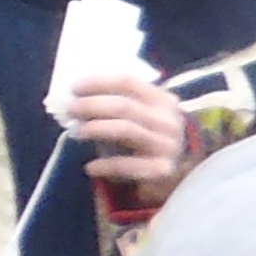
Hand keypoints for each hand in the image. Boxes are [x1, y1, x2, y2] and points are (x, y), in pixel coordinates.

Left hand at [66, 66, 192, 199]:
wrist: (184, 173)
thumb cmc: (154, 138)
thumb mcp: (146, 115)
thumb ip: (123, 104)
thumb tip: (80, 98)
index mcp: (162, 100)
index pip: (128, 82)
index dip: (99, 83)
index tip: (75, 88)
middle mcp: (168, 120)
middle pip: (123, 106)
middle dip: (92, 106)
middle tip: (71, 110)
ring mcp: (167, 145)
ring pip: (124, 130)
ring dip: (95, 129)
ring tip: (76, 133)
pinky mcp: (162, 170)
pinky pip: (128, 165)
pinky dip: (105, 165)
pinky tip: (90, 167)